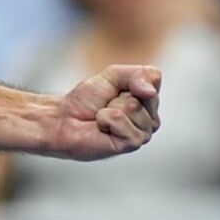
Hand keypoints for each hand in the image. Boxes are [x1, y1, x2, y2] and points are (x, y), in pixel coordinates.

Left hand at [43, 64, 160, 160]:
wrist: (66, 119)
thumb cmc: (87, 100)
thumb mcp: (112, 76)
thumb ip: (137, 75)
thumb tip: (151, 91)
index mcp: (149, 101)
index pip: (154, 78)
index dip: (129, 78)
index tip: (115, 88)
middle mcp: (151, 118)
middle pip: (145, 94)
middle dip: (118, 95)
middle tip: (107, 104)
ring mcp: (143, 133)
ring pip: (133, 108)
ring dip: (110, 108)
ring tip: (104, 116)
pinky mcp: (131, 144)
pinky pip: (120, 120)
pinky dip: (105, 119)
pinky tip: (102, 127)